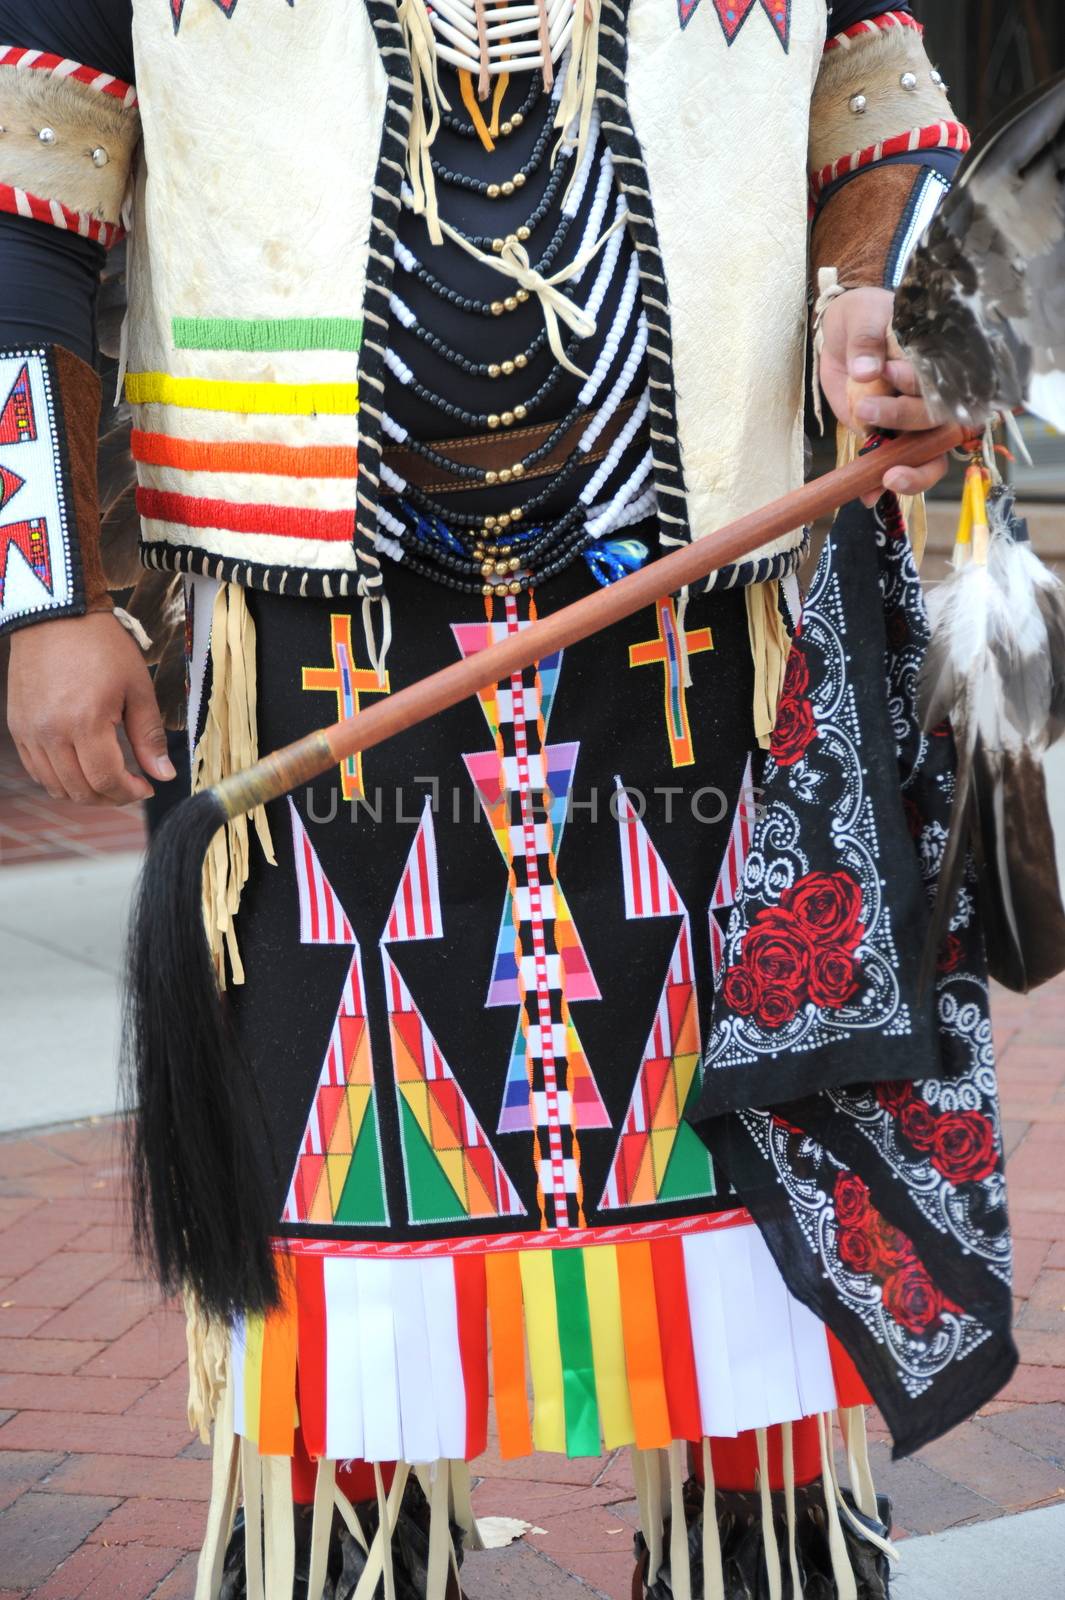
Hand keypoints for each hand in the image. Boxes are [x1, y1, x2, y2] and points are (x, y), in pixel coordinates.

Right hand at [7, 611, 174, 805]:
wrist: (55, 615)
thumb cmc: (101, 646)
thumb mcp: (137, 688)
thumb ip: (149, 736)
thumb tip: (164, 774)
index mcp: (85, 722)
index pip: (106, 780)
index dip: (130, 793)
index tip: (147, 788)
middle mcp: (51, 732)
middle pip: (80, 790)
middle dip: (111, 797)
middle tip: (131, 787)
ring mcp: (30, 731)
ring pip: (55, 786)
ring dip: (85, 793)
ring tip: (108, 780)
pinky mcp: (18, 726)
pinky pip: (37, 770)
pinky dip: (60, 779)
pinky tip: (80, 768)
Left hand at [818, 286, 948, 503]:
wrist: (838, 338)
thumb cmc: (861, 318)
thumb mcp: (862, 317)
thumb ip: (866, 341)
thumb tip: (866, 369)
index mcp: (936, 362)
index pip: (942, 381)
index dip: (919, 383)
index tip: (887, 371)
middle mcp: (932, 396)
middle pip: (938, 422)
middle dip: (906, 421)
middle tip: (867, 410)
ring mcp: (913, 423)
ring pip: (931, 456)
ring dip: (913, 473)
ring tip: (886, 479)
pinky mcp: (890, 439)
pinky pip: (896, 468)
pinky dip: (881, 485)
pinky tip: (868, 496)